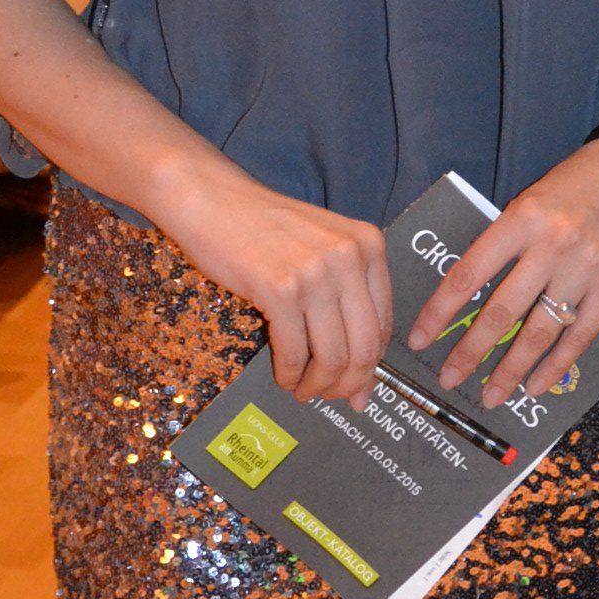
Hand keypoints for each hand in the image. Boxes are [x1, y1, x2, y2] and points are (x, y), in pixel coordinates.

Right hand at [154, 160, 393, 405]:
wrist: (214, 201)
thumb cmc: (265, 229)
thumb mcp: (324, 248)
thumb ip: (347, 297)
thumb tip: (362, 368)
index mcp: (369, 245)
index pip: (383, 324)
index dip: (371, 365)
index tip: (360, 386)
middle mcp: (350, 257)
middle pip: (364, 346)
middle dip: (349, 384)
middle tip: (332, 397)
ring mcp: (316, 274)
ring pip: (332, 355)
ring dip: (318, 385)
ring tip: (304, 390)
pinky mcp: (281, 289)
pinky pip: (294, 351)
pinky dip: (290, 374)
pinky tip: (284, 377)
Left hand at [408, 135, 598, 408]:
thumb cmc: (578, 182)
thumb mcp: (533, 200)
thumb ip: (507, 241)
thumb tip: (472, 292)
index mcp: (521, 219)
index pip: (469, 273)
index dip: (441, 310)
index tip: (419, 339)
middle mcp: (551, 246)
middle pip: (503, 310)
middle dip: (471, 351)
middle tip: (449, 378)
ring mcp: (584, 270)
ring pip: (540, 331)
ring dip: (512, 369)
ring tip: (491, 394)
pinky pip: (580, 336)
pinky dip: (556, 365)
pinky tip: (536, 386)